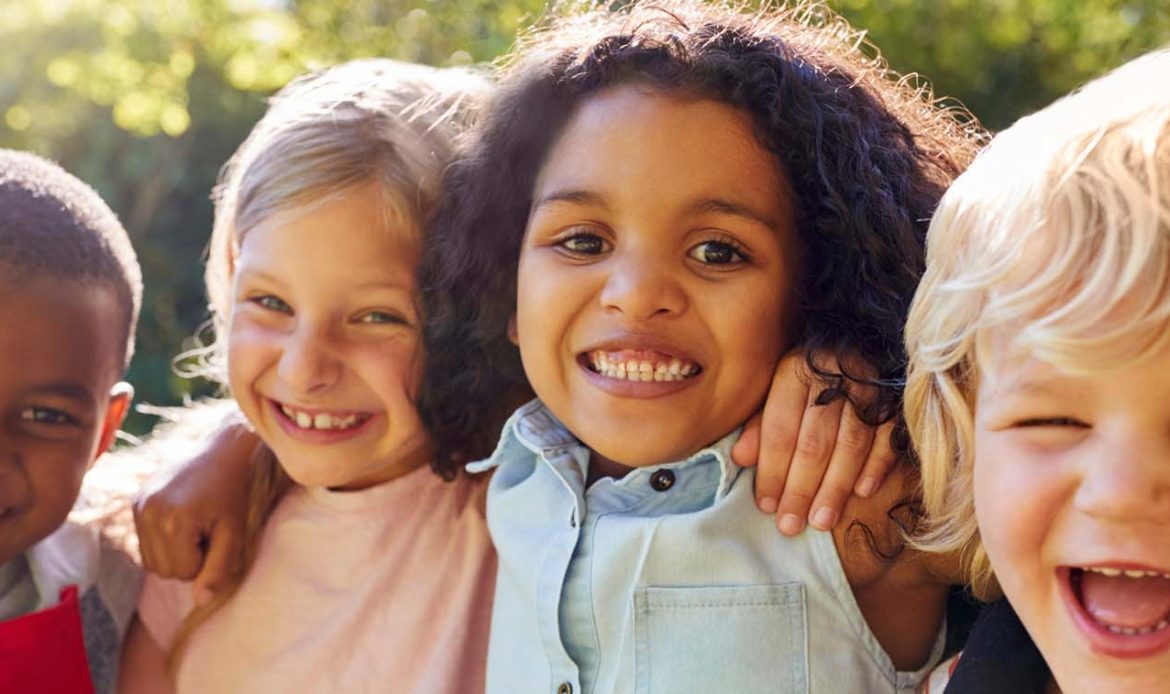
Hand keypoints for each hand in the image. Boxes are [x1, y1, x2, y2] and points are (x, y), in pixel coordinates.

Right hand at [133, 405, 256, 604]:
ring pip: (151, 560)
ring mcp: (138, 505)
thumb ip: (218, 569)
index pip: (182, 573)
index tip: (218, 534)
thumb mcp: (235, 532)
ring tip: (197, 525)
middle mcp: (148, 512)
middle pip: (163, 570)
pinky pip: (145, 542)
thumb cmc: (235, 492)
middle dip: (189, 559)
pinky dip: (165, 540)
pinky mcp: (136, 501)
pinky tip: (183, 518)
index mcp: (172, 520)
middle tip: (209, 529)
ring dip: (175, 552)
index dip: (205, 561)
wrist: (224, 449)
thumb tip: (200, 602)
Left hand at [731, 349, 894, 535]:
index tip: (766, 505)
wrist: (864, 334)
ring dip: (835, 487)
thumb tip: (740, 459)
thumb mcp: (777, 384)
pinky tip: (863, 492)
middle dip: (801, 488)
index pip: (780, 430)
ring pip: (851, 445)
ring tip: (821, 521)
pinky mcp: (897, 399)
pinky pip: (888, 436)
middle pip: (815, 442)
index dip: (772, 470)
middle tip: (791, 525)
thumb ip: (761, 422)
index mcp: (795, 372)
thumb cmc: (811, 369)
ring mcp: (869, 389)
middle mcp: (832, 379)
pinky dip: (876, 465)